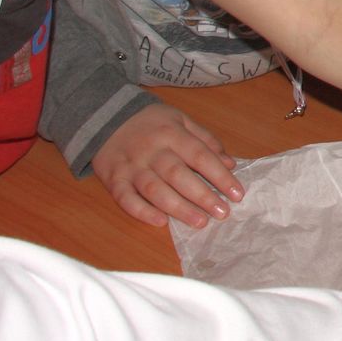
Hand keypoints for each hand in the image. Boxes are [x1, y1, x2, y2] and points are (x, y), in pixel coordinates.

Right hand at [89, 102, 243, 228]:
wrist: (104, 117)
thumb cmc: (150, 122)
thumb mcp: (180, 120)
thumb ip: (205, 140)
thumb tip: (230, 163)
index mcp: (171, 134)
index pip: (200, 156)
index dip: (220, 176)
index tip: (238, 194)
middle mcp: (152, 151)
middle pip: (179, 175)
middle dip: (203, 196)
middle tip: (222, 213)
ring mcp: (131, 167)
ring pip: (155, 190)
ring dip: (179, 208)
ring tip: (200, 222)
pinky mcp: (113, 180)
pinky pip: (126, 199)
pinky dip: (142, 212)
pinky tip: (161, 222)